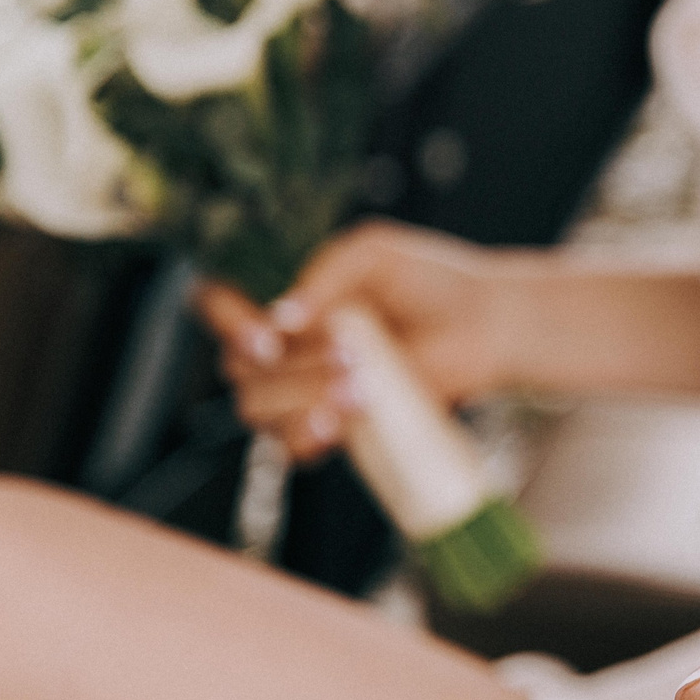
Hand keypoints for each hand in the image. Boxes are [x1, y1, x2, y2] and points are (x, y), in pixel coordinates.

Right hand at [193, 220, 537, 459]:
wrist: (482, 326)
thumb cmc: (430, 281)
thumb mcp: (374, 253)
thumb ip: (325, 273)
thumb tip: (281, 318)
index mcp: (284, 296)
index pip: (217, 306)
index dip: (226, 323)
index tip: (267, 335)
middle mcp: (285, 344)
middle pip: (238, 366)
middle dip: (290, 365)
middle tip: (350, 351)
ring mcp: (304, 388)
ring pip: (258, 408)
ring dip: (302, 398)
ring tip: (361, 383)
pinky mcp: (332, 424)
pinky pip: (290, 446)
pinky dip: (307, 435)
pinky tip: (343, 418)